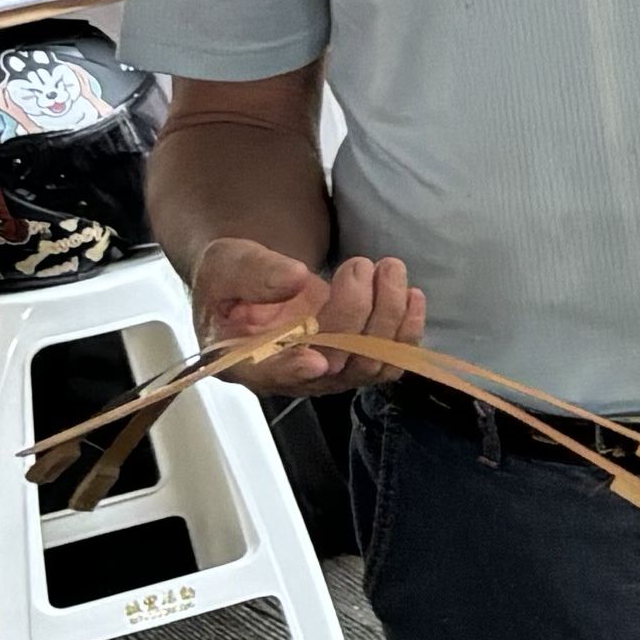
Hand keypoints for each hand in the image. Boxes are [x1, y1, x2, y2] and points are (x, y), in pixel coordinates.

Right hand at [188, 233, 421, 392]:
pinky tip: (413, 296)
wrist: (259, 282)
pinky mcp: (354, 363)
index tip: (315, 359)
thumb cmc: (235, 279)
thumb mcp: (227, 263)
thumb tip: (295, 279)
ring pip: (368, 363)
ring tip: (389, 268)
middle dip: (355, 311)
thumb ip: (253, 273)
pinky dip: (407, 332)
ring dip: (388, 315)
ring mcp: (325, 375)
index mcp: (241, 360)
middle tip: (360, 265)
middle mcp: (287, 376)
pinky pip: (390, 362)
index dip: (293, 370)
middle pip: (332, 362)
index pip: (269, 374)